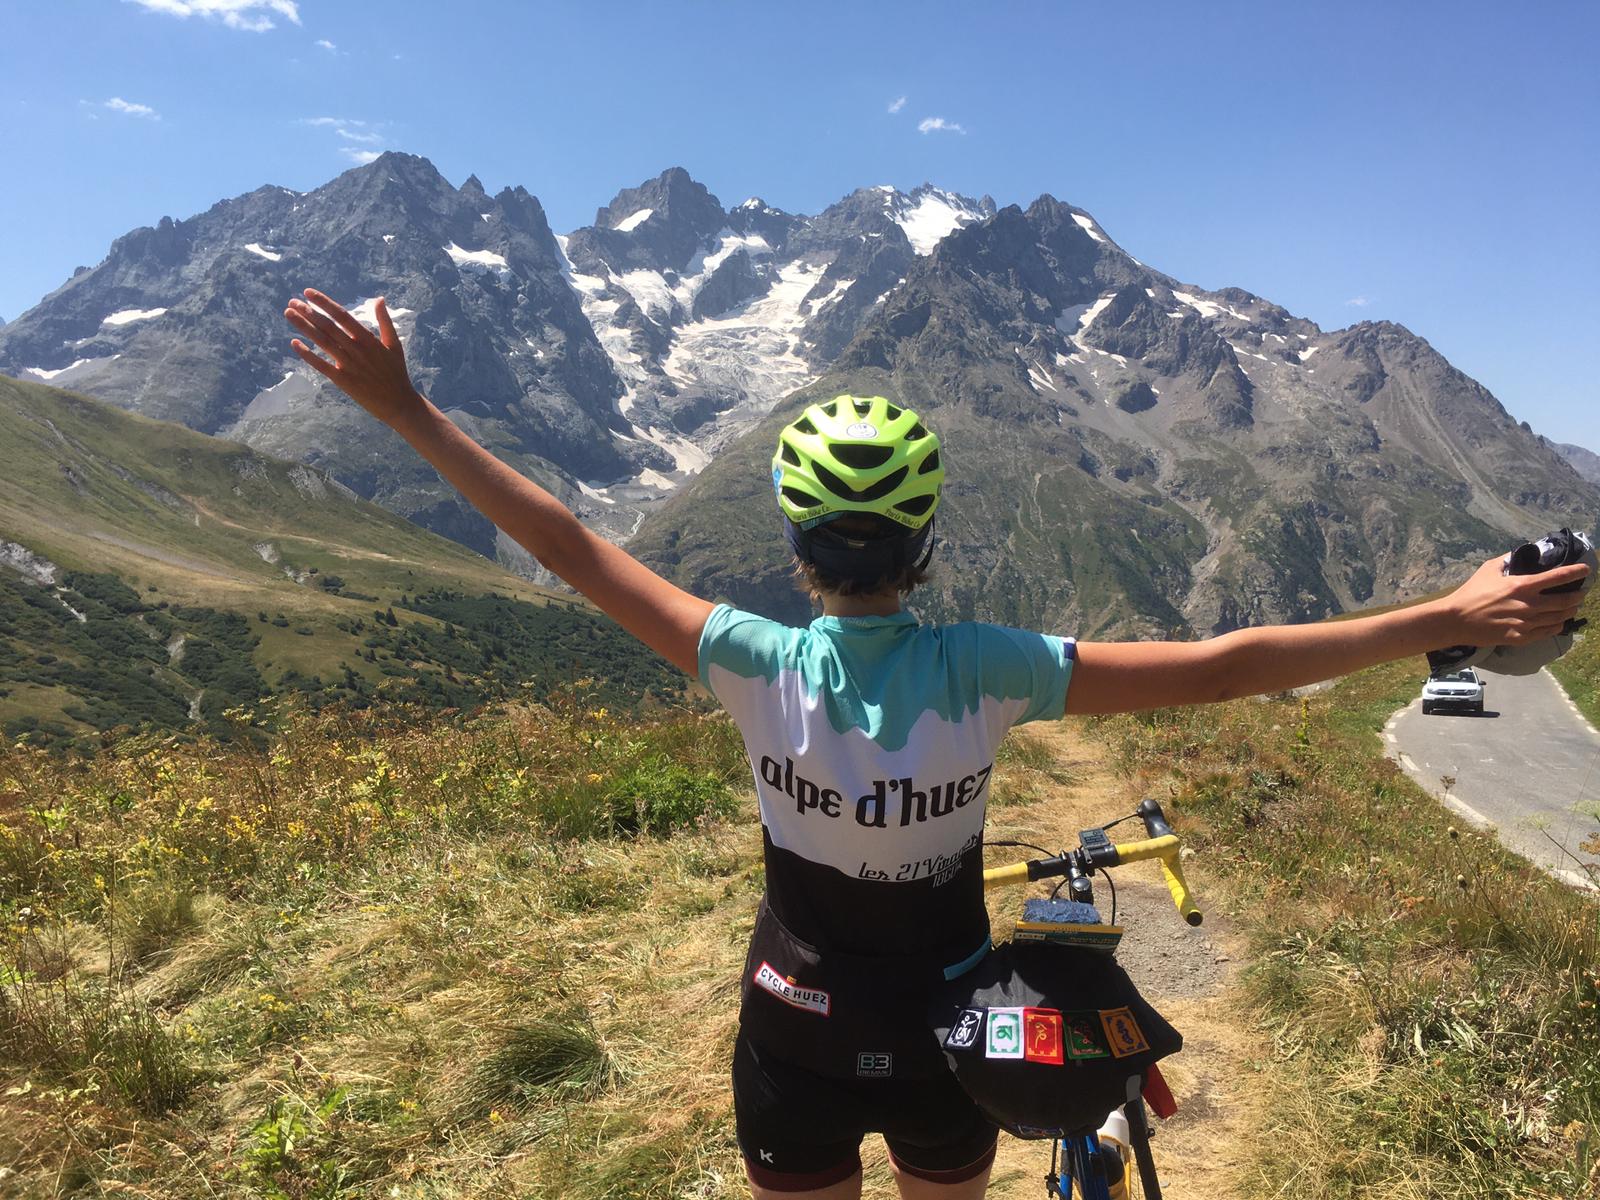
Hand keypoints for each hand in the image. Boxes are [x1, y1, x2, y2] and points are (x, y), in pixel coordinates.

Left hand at [284, 289, 423, 427]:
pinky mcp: (343, 381)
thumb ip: (385, 321)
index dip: (324, 303)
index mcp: (369, 339)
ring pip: (323, 342)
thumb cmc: (396, 372)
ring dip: (304, 327)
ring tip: (289, 314)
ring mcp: (349, 365)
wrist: (398, 403)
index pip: (342, 316)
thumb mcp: (394, 344)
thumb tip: (379, 299)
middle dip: (309, 312)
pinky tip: (295, 343)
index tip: (309, 293)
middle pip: (328, 327)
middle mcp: (357, 350)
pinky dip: (308, 355)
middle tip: (292, 302)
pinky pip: (322, 366)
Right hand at [1439, 553, 1589, 645]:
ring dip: (1570, 611)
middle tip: (1581, 592)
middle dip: (1578, 595)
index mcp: (1522, 585)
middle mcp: (1529, 604)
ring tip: (1572, 607)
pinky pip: (1548, 632)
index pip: (1558, 577)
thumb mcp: (1488, 570)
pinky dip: (1557, 626)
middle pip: (1565, 601)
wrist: (1456, 620)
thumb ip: (1506, 561)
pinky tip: (1559, 623)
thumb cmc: (1470, 592)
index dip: (1576, 572)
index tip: (1586, 569)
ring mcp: (1526, 623)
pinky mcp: (1521, 637)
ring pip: (1559, 617)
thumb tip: (1518, 554)